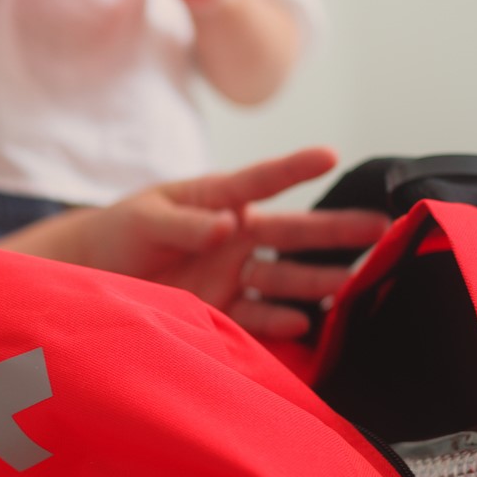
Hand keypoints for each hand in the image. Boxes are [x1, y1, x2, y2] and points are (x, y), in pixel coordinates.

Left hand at [87, 148, 389, 338]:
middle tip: (381, 229)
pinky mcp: (222, 310)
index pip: (261, 181)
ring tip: (353, 284)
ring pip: (284, 276)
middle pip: (292, 232)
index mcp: (219, 200)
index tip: (330, 155)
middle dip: (336, 231)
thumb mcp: (146, 219)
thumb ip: (184, 225)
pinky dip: (279, 320)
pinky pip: (257, 316)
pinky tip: (303, 321)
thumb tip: (228, 226)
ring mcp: (233, 274)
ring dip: (317, 280)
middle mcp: (236, 237)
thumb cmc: (122, 232)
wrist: (95, 275)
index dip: (295, 169)